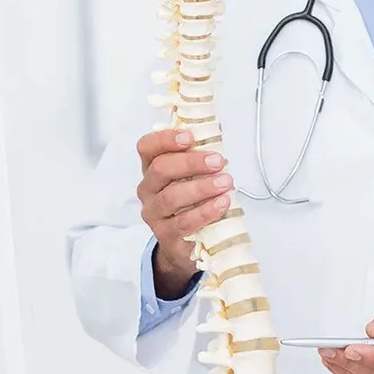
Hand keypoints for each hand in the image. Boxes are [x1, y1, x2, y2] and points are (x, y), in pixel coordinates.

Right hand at [135, 128, 233, 295]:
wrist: (186, 243)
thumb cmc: (192, 202)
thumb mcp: (195, 176)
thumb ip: (202, 154)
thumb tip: (217, 130)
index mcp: (152, 169)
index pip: (147, 148)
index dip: (166, 139)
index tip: (190, 137)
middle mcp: (148, 190)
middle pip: (161, 169)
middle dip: (191, 162)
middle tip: (218, 161)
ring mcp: (154, 214)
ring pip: (171, 197)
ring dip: (202, 187)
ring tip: (226, 182)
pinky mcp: (166, 236)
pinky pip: (183, 222)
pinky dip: (205, 211)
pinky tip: (223, 203)